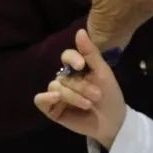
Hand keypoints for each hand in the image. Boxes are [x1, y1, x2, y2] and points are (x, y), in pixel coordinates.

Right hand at [34, 28, 126, 148]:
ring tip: (88, 104)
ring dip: (72, 95)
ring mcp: (57, 95)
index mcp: (76, 69)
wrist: (113, 121)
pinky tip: (57, 98)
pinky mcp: (52, 110)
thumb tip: (79, 31)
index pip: (66, 56)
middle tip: (97, 96)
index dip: (72, 58)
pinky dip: (46, 97)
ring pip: (55, 87)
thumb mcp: (103, 73)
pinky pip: (40, 100)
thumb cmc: (110, 96)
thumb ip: (90, 53)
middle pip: (63, 76)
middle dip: (81, 86)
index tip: (82, 65)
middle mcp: (65, 80)